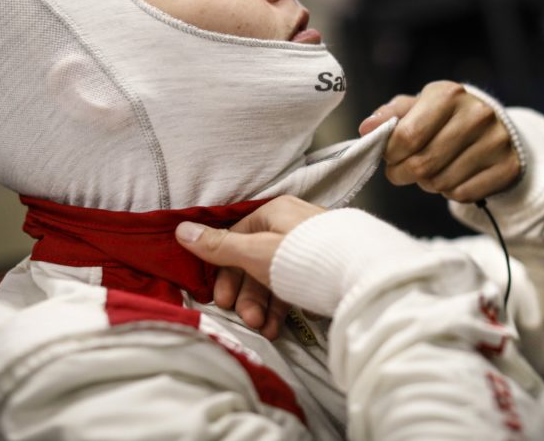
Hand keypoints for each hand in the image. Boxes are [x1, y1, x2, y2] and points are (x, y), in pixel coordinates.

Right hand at [176, 195, 324, 336]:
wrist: (362, 274)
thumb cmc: (303, 257)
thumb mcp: (255, 252)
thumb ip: (219, 246)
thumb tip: (181, 230)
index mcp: (274, 213)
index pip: (236, 238)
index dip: (224, 271)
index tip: (220, 300)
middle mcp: (291, 226)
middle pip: (254, 261)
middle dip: (246, 294)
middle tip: (245, 319)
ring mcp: (308, 248)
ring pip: (273, 277)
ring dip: (263, 306)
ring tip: (263, 329)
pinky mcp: (323, 270)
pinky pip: (294, 285)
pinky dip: (282, 306)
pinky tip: (279, 326)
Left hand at [358, 81, 520, 202]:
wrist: (495, 128)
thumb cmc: (445, 118)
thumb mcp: (419, 107)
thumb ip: (391, 116)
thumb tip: (367, 128)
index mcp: (449, 94)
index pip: (407, 135)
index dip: (389, 153)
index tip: (388, 155)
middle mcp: (477, 115)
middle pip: (422, 164)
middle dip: (403, 173)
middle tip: (402, 170)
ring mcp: (495, 142)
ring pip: (441, 183)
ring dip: (427, 183)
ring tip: (432, 170)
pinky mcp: (507, 167)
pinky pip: (463, 193)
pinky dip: (451, 191)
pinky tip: (454, 176)